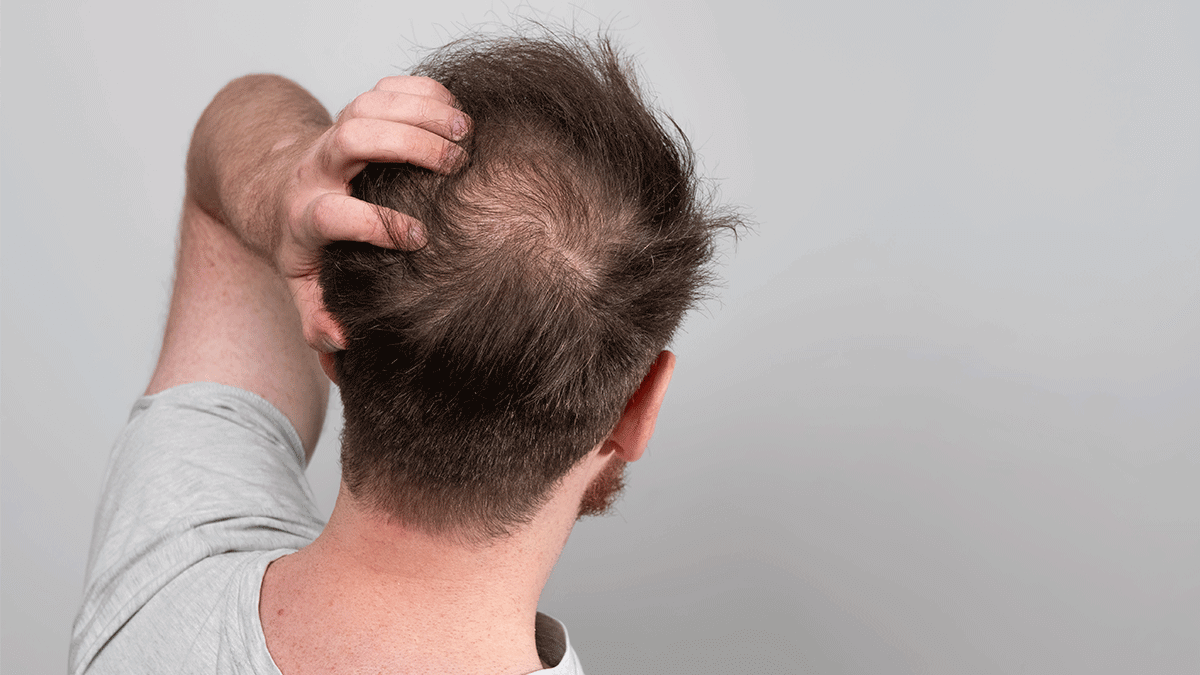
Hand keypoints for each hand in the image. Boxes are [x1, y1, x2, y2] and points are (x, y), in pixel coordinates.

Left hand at [277, 76, 468, 351]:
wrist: (277, 188)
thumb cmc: (304, 245)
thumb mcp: (302, 285)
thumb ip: (317, 318)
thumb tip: (343, 343)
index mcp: (304, 217)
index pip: (331, 214)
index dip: (373, 224)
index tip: (418, 237)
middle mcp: (317, 168)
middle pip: (350, 138)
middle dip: (403, 143)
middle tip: (454, 162)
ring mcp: (336, 133)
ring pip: (368, 104)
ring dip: (419, 110)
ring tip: (466, 131)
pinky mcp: (356, 110)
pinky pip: (385, 87)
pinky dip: (421, 90)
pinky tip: (454, 108)